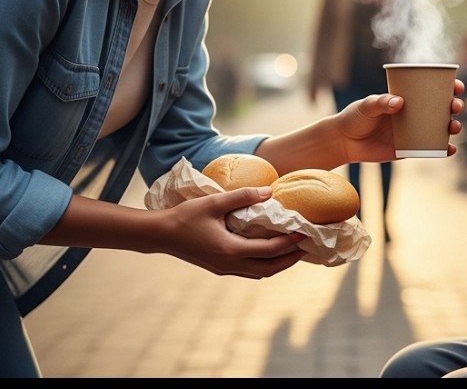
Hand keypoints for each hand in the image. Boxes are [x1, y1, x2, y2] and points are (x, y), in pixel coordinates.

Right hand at [163, 187, 305, 278]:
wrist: (160, 235)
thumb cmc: (186, 216)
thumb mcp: (215, 202)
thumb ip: (243, 197)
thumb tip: (269, 192)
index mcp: (231, 250)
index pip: (269, 249)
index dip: (289, 242)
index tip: (304, 231)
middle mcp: (230, 265)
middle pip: (269, 269)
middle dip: (290, 259)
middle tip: (306, 247)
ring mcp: (224, 269)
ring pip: (259, 273)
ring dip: (277, 264)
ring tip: (291, 251)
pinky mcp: (219, 268)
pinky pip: (248, 271)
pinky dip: (263, 264)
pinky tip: (267, 252)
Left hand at [336, 79, 464, 164]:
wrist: (345, 141)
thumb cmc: (355, 117)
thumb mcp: (367, 105)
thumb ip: (381, 102)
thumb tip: (399, 102)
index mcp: (407, 98)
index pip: (432, 90)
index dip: (449, 87)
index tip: (457, 86)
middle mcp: (414, 114)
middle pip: (442, 108)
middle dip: (455, 106)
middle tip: (455, 106)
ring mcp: (414, 132)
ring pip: (441, 128)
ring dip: (453, 127)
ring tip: (454, 127)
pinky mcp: (410, 149)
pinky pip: (431, 149)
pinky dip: (443, 150)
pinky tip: (450, 149)